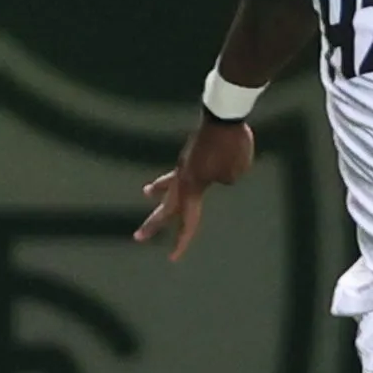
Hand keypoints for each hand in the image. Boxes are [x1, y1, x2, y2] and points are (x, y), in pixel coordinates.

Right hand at [135, 115, 253, 260]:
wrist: (224, 115)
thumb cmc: (231, 145)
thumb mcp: (235, 171)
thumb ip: (224, 179)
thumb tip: (216, 175)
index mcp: (193, 187)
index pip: (188, 221)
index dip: (182, 241)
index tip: (172, 258)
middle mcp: (184, 177)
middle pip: (168, 206)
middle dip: (154, 223)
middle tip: (137, 237)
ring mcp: (186, 163)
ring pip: (170, 182)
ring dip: (159, 190)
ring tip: (146, 192)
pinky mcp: (192, 152)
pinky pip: (184, 167)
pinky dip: (182, 171)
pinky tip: (186, 167)